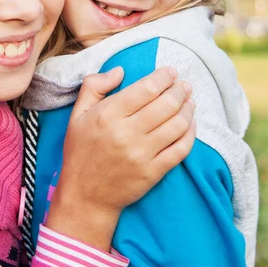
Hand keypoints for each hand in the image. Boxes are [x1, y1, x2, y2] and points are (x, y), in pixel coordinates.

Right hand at [47, 67, 195, 249]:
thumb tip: (120, 70)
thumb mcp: (77, 114)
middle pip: (166, 104)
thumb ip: (94, 86)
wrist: (85, 196)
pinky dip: (190, 134)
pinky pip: (181, 149)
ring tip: (189, 102)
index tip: (171, 72)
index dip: (163, 77)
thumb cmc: (81, 151)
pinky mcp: (153, 173)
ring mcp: (142, 155)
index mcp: (107, 115)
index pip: (146, 89)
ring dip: (188, 109)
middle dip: (180, 90)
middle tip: (184, 85)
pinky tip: (190, 124)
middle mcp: (126, 133)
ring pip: (177, 125)